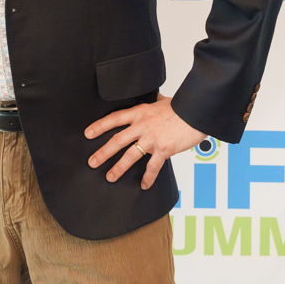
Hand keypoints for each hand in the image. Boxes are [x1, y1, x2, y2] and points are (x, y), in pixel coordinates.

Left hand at [85, 94, 206, 189]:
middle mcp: (143, 125)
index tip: (88, 134)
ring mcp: (152, 138)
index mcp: (140, 112)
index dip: (100, 126)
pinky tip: (144, 185)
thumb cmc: (182, 107)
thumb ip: (156, 103)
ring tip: (110, 177)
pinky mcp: (163, 149)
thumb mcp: (163, 101)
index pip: (115, 118)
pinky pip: (152, 167)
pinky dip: (148, 178)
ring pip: (130, 155)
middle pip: (117, 140)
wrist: (196, 112)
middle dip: (103, 152)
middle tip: (92, 162)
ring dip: (119, 168)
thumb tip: (156, 99)